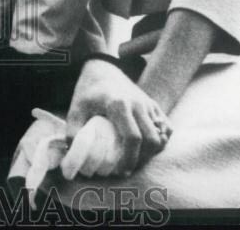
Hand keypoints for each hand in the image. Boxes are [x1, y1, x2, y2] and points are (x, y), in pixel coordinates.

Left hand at [63, 59, 171, 176]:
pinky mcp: (154, 104)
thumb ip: (73, 132)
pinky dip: (161, 139)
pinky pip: (167, 127)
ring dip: (152, 150)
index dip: (130, 158)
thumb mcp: (75, 109)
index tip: (122, 171)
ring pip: (162, 135)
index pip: (133, 137)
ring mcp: (148, 103)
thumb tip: (74, 155)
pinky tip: (147, 145)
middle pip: (152, 139)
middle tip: (128, 166)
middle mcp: (138, 104)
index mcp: (119, 105)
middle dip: (142, 158)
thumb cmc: (88, 90)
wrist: (103, 68)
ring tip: (136, 157)